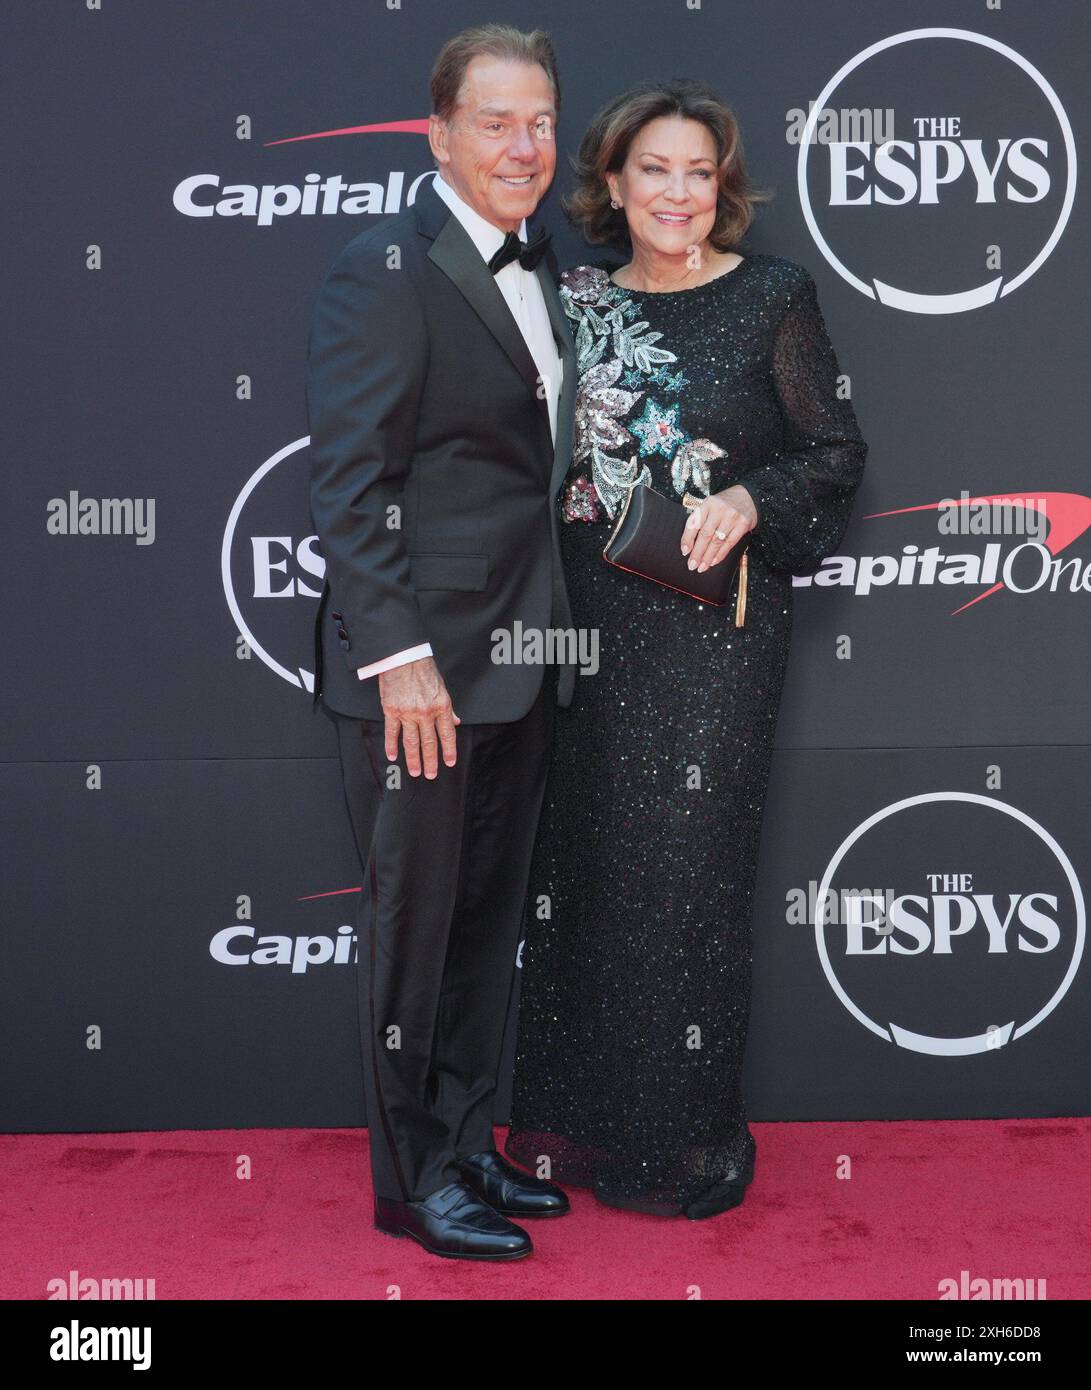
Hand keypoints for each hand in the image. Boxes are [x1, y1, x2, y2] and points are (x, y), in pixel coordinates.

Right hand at [377, 656, 459, 777]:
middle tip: (430, 775)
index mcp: (441, 706)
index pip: (447, 734)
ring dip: (413, 759)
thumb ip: (448, 708)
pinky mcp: (391, 711)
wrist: (403, 657)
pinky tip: (393, 756)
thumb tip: (456, 722)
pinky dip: (391, 746)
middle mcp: (425, 713)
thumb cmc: (423, 669)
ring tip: (415, 772)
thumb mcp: (442, 688)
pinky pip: (392, 732)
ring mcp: (408, 713)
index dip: (449, 750)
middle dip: (430, 761)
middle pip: (429, 742)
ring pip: (411, 742)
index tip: (449, 762)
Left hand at [681, 485, 756, 571]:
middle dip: (697, 553)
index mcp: (707, 504)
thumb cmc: (724, 504)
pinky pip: (729, 543)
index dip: (687, 539)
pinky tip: (714, 561)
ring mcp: (732, 517)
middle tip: (692, 565)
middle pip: (705, 535)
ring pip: (717, 541)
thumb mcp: (710, 505)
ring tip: (702, 567)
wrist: (748, 496)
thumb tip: (688, 544)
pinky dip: (720, 554)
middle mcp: (719, 509)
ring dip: (708, 557)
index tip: (684, 551)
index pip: (694, 523)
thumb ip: (700, 519)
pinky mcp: (743, 524)